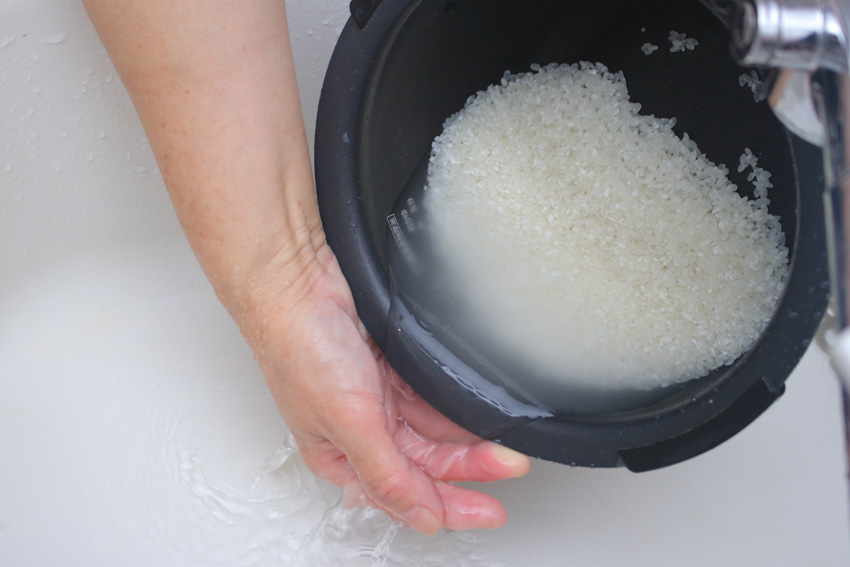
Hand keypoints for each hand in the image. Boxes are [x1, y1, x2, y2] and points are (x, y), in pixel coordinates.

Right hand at [242, 244, 530, 533]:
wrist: (298, 282)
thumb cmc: (300, 348)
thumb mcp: (347, 424)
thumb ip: (385, 474)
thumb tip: (419, 518)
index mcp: (341, 455)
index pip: (403, 494)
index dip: (447, 506)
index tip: (488, 512)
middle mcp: (363, 430)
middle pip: (426, 462)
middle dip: (469, 467)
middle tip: (510, 466)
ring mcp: (379, 396)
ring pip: (435, 429)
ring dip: (470, 437)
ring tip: (505, 441)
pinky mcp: (392, 366)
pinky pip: (434, 393)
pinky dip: (457, 403)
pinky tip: (480, 409)